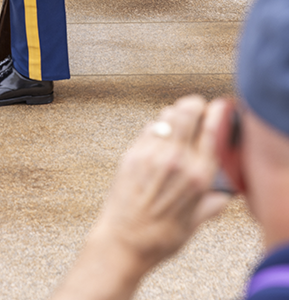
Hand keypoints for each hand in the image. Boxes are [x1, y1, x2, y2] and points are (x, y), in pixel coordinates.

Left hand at [90, 96, 230, 273]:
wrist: (124, 243)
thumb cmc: (159, 238)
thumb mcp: (195, 223)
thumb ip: (212, 204)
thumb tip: (224, 194)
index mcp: (198, 177)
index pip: (213, 129)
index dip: (217, 112)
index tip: (218, 108)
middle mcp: (177, 160)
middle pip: (188, 109)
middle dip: (194, 105)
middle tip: (196, 109)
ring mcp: (152, 154)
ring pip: (168, 114)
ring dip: (175, 115)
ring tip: (178, 124)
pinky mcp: (133, 153)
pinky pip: (149, 128)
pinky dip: (157, 128)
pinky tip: (159, 139)